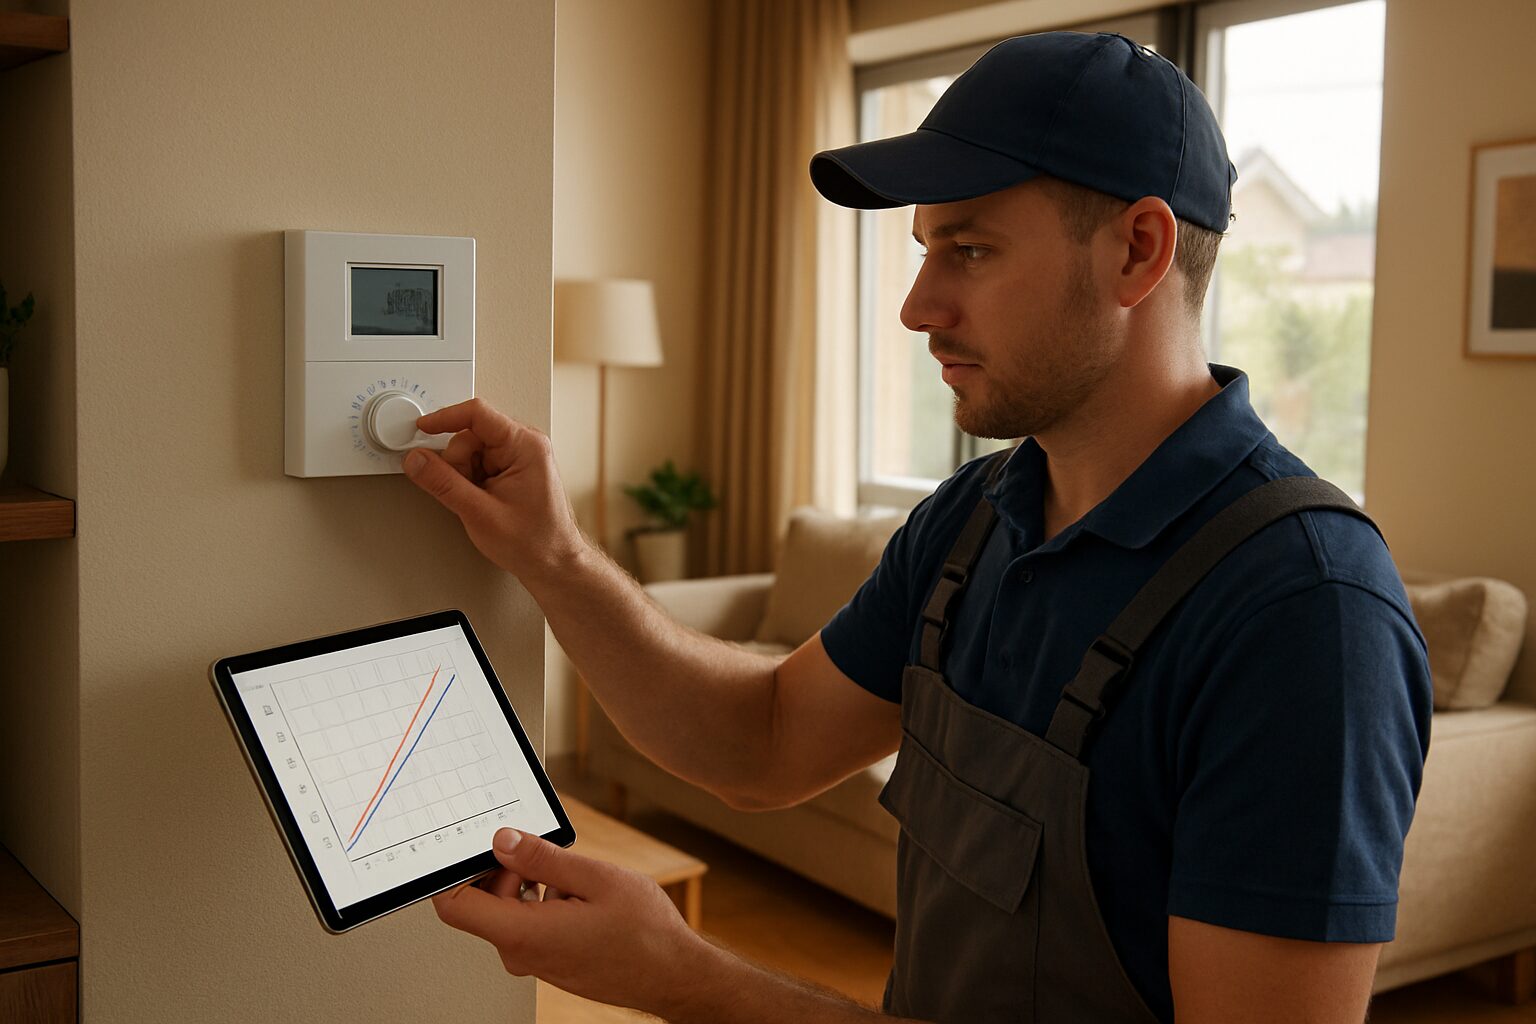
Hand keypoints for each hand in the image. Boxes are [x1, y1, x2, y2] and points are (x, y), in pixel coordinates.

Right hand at [401, 399, 584, 577]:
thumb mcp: (480, 513)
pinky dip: (471, 481)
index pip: (477, 413)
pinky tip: (482, 500)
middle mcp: (526, 444)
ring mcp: (520, 456)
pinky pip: (479, 464)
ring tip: (480, 501)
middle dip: (457, 463)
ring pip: (471, 451)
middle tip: (466, 492)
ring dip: (464, 475)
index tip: (422, 428)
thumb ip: (444, 484)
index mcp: (526, 446)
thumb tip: (416, 460)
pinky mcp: (513, 469)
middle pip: (470, 435)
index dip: (444, 419)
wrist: (554, 564)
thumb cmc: (534, 542)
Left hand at [433, 828, 708, 1013]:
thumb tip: (502, 840)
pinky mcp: (547, 960)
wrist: (673, 975)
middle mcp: (521, 953)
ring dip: (529, 884)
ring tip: (571, 876)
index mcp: (524, 934)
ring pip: (507, 911)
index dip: (454, 870)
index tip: (475, 845)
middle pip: (482, 902)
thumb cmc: (645, 934)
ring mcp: (534, 960)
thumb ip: (542, 858)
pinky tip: (578, 895)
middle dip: (505, 868)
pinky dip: (543, 901)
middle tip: (543, 851)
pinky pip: (527, 923)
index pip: (455, 905)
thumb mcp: (596, 878)